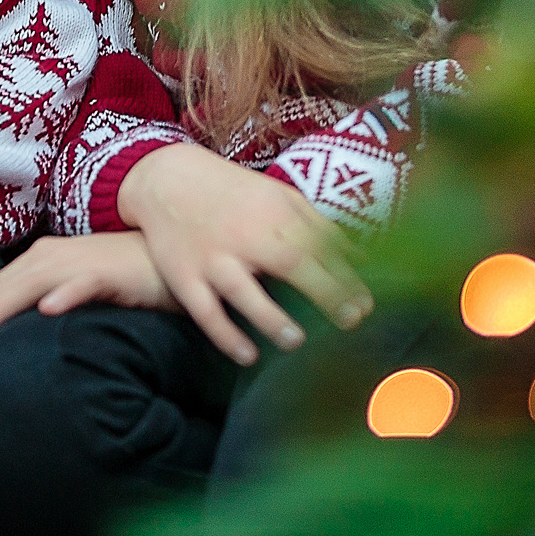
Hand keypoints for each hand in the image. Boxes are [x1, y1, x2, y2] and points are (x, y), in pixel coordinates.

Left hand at [0, 232, 169, 373]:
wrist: (163, 257)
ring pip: (29, 284)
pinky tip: (49, 309)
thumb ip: (39, 304)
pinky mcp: (108, 272)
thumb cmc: (116, 279)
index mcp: (36, 261)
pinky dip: (64, 294)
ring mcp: (77, 262)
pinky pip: (82, 283)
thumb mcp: (68, 290)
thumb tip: (9, 339)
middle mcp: (49, 257)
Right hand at [117, 144, 372, 365]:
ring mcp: (212, 257)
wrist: (167, 180)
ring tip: (295, 341)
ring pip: (243, 291)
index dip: (345, 277)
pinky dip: (226, 336)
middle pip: (291, 263)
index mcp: (273, 212)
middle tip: (353, 322)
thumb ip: (317, 224)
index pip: (318, 246)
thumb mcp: (278, 196)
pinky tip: (249, 356)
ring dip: (271, 318)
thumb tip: (361, 255)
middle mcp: (244, 234)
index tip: (367, 305)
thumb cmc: (235, 194)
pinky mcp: (184, 276)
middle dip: (325, 293)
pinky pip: (205, 312)